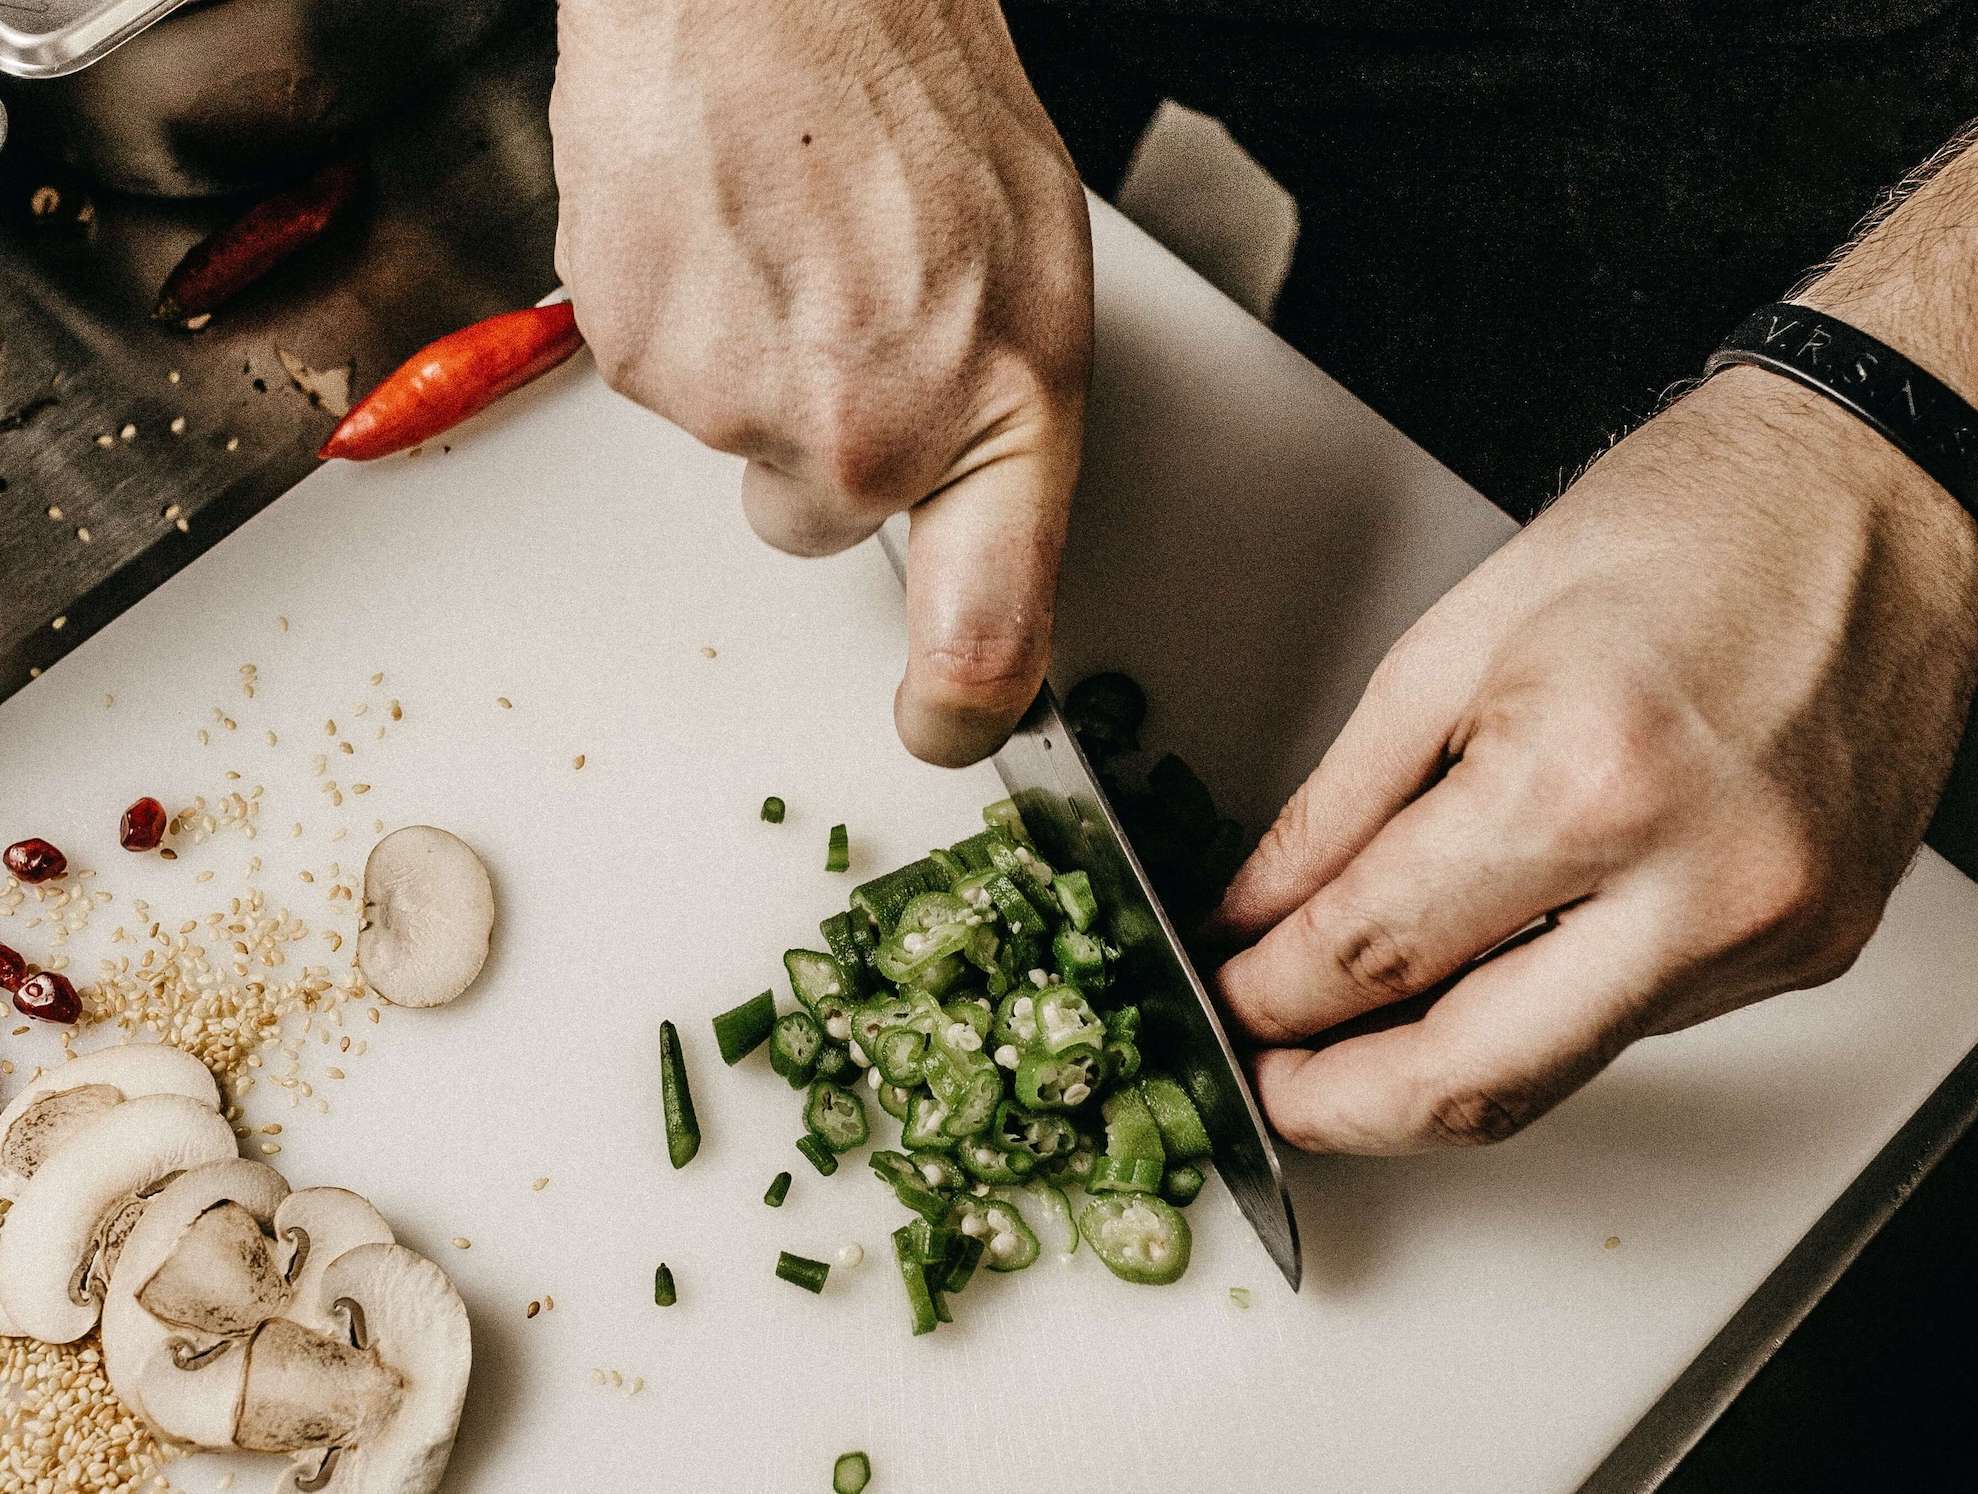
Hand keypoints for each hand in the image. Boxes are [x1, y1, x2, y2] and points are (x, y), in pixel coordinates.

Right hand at [551, 0, 1091, 765]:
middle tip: (842, 308)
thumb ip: (995, 417)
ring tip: (785, 233)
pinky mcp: (633, 354)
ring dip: (751, 361)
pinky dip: (682, 315)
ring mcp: (739, 402)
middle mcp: (868, 433)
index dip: (958, 708)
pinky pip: (661, 375)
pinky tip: (720, 226)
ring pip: (734, 441)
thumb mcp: (1028, 267)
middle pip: (815, 523)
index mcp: (999, 410)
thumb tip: (964, 527)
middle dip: (821, 441)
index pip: (988, 637)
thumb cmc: (912, 88)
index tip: (939, 725)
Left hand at [1210, 367, 1977, 1152]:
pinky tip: (1485, 972)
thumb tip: (1257, 914)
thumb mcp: (1451, 644)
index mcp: (1587, 781)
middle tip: (1267, 1084)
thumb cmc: (1679, 528)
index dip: (1270, 998)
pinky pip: (1635, 1025)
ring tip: (1350, 1035)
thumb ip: (1337, 806)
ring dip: (1434, 1073)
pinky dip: (1537, 1015)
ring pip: (1556, 1074)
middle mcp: (1697, 882)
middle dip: (1339, 1108)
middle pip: (1473, 1081)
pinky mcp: (1812, 949)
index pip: (1377, 953)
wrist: (1869, 495)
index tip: (1227, 1000)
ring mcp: (1770, 931)